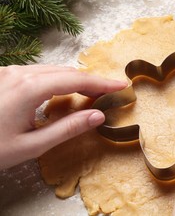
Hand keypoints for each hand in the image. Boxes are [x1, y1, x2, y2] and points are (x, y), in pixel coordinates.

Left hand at [0, 65, 126, 169]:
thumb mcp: (30, 145)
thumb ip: (67, 128)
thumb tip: (98, 116)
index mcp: (29, 88)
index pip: (77, 80)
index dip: (102, 83)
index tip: (122, 85)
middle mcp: (19, 74)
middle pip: (66, 71)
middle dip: (90, 80)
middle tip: (110, 92)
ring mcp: (8, 72)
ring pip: (51, 70)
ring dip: (73, 79)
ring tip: (90, 93)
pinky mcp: (2, 76)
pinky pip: (37, 72)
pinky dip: (55, 79)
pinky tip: (60, 91)